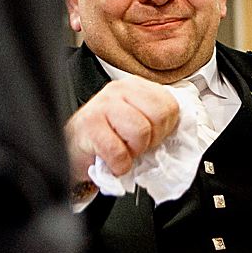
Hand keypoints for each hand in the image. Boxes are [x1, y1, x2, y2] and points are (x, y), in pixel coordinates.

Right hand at [64, 78, 181, 198]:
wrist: (72, 150)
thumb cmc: (106, 139)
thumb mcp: (136, 124)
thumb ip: (158, 122)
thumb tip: (179, 133)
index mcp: (136, 87)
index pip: (170, 106)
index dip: (164, 130)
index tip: (149, 137)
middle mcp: (119, 90)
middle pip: (159, 116)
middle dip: (151, 140)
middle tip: (134, 146)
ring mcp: (103, 104)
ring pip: (141, 132)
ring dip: (133, 152)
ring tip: (121, 150)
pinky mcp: (89, 124)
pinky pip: (118, 151)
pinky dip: (118, 165)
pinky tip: (110, 161)